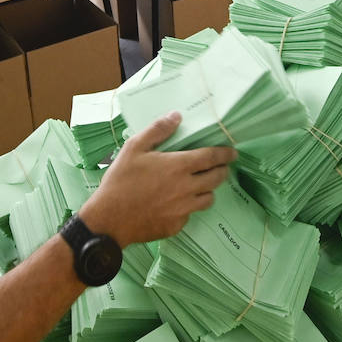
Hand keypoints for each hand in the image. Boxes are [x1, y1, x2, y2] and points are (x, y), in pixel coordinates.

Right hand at [78, 112, 235, 246]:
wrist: (109, 219)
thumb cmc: (120, 180)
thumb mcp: (134, 148)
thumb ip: (158, 130)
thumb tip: (177, 116)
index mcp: (178, 166)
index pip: (212, 157)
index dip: (225, 154)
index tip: (232, 152)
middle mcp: (186, 188)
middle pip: (217, 178)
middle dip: (222, 170)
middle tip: (221, 167)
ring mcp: (183, 209)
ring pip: (208, 198)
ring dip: (208, 190)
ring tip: (200, 185)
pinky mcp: (176, 225)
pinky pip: (190, 214)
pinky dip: (188, 207)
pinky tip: (176, 203)